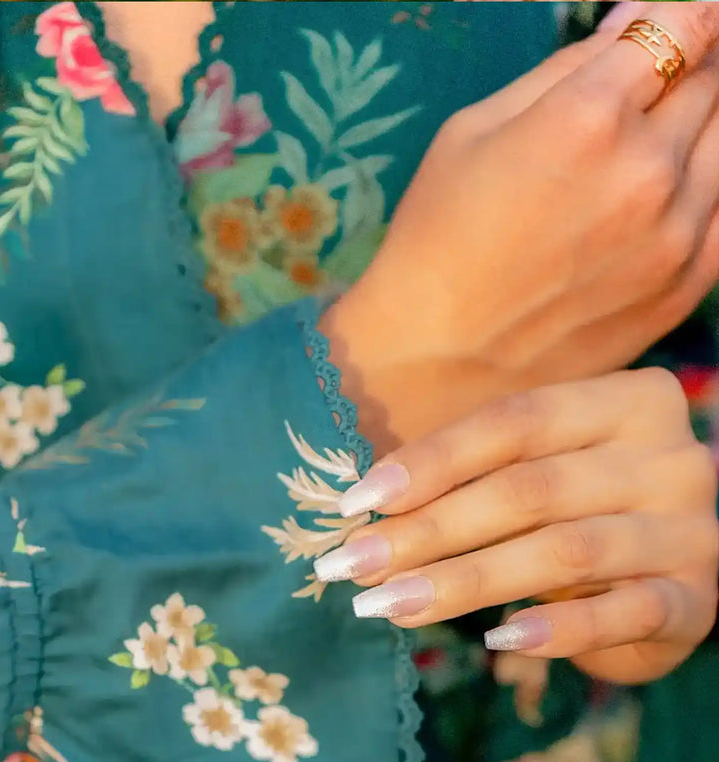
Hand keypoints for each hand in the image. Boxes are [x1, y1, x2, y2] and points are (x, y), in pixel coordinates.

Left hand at [315, 369, 717, 685]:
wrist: (680, 580)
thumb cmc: (588, 517)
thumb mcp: (541, 480)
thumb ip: (477, 480)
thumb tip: (364, 511)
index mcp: (629, 403)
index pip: (515, 423)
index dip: (430, 461)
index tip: (355, 502)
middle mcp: (670, 458)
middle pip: (530, 490)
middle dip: (429, 531)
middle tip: (352, 566)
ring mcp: (690, 531)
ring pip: (566, 552)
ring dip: (466, 582)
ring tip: (392, 605)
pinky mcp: (697, 601)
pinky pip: (624, 613)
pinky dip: (558, 629)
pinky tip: (498, 640)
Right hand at [320, 3, 718, 444]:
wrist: (433, 363)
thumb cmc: (437, 241)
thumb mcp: (474, 129)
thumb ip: (568, 67)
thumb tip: (637, 21)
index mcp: (587, 116)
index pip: (682, 25)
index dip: (686, 18)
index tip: (681, 26)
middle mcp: (646, 170)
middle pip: (709, 82)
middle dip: (685, 76)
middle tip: (645, 100)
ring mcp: (674, 234)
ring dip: (699, 132)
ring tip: (646, 156)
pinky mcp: (683, 287)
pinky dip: (709, 190)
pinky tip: (667, 199)